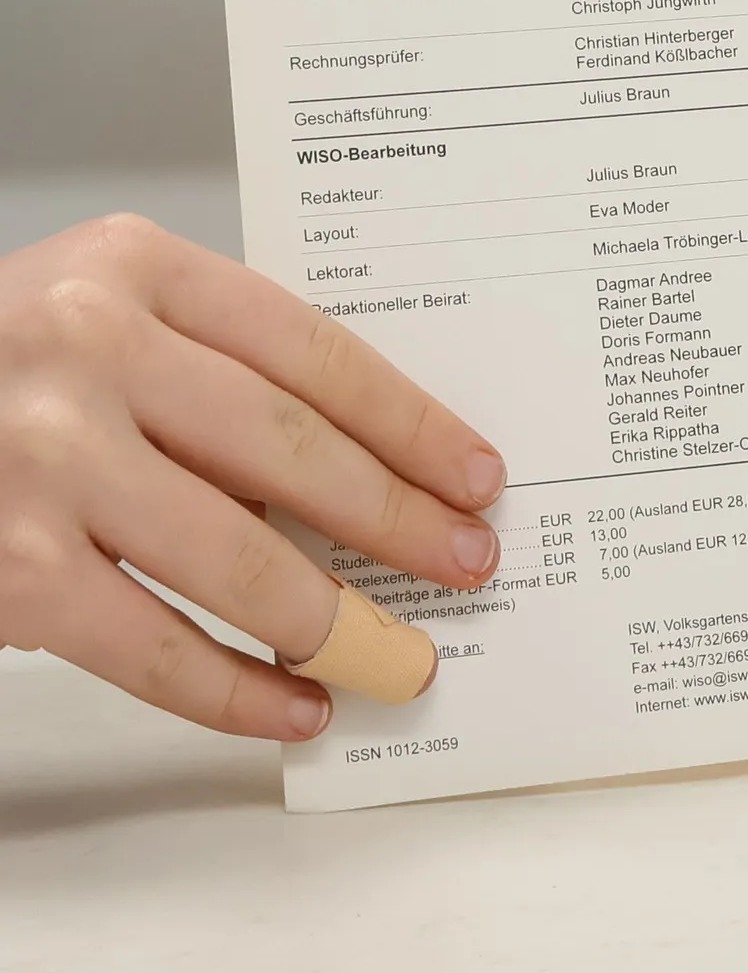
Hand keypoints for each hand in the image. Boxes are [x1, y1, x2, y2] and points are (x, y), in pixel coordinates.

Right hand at [0, 215, 503, 738]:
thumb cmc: (3, 369)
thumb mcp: (104, 322)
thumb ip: (215, 376)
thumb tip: (363, 483)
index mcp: (133, 267)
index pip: (313, 350)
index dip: (411, 423)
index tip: (476, 475)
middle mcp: (87, 347)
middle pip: (289, 448)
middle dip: (396, 519)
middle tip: (467, 561)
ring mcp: (42, 458)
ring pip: (236, 554)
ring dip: (334, 617)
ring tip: (398, 649)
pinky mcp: (8, 566)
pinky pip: (152, 645)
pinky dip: (235, 690)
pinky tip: (293, 704)